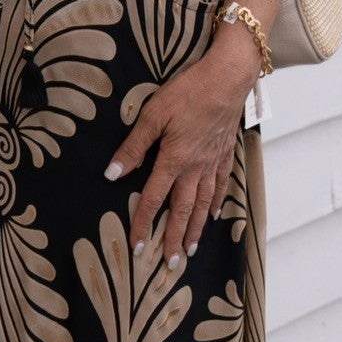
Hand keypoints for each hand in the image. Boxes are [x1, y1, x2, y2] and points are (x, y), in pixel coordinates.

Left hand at [102, 34, 258, 264]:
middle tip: (172, 263)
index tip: (138, 247)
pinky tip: (214, 214)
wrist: (228, 77)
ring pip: (203, 203)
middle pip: (183, 210)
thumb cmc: (189, 90)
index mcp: (174, 159)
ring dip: (197, 229)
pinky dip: (217, 202)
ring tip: (192, 250)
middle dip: (175, 238)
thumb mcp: (153, 114)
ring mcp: (213, 162)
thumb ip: (134, 146)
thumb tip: (113, 173)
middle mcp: (195, 167)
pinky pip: (221, 185)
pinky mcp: (225, 152)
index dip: (144, 224)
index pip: (154, 199)